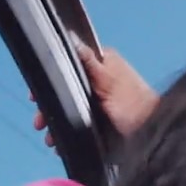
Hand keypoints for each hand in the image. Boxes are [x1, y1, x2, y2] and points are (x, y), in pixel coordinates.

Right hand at [31, 44, 159, 146]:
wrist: (151, 133)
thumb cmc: (133, 104)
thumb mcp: (109, 80)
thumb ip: (89, 63)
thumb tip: (72, 40)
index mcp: (102, 63)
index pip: (68, 62)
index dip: (51, 77)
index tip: (35, 95)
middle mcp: (98, 78)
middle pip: (65, 88)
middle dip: (50, 108)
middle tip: (39, 123)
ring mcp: (99, 100)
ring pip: (69, 108)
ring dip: (57, 123)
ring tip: (51, 140)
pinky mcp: (100, 119)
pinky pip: (78, 123)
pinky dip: (68, 132)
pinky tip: (61, 145)